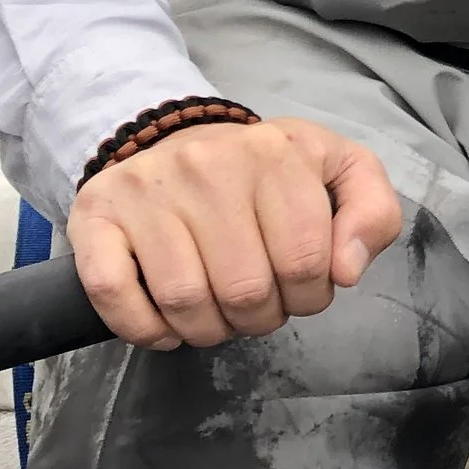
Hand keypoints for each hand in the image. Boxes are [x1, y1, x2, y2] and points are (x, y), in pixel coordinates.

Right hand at [67, 118, 404, 350]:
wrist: (177, 138)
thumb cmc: (266, 170)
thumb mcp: (339, 172)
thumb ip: (373, 213)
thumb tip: (346, 270)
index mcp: (274, 153)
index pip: (306, 261)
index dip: (310, 296)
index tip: (301, 289)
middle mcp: (206, 164)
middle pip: (245, 290)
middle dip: (260, 318)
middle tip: (257, 306)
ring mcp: (145, 189)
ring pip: (184, 299)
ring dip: (207, 331)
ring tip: (217, 314)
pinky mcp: (95, 215)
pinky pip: (114, 293)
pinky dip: (144, 328)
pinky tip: (166, 326)